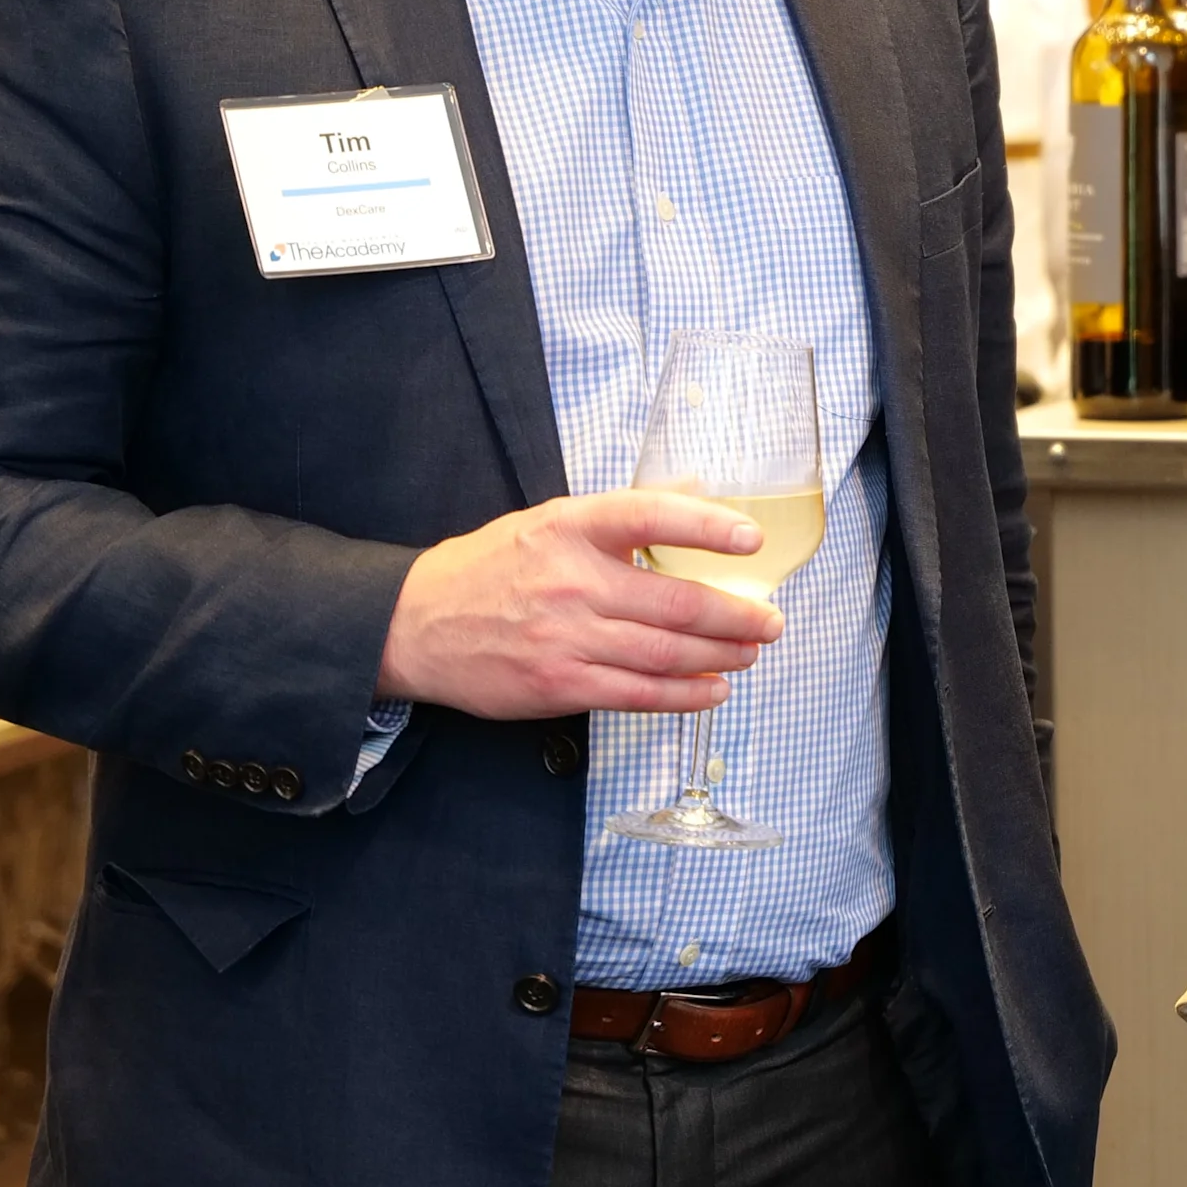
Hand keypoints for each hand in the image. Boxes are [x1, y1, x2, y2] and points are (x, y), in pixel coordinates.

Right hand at [376, 491, 786, 718]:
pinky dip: (684, 694)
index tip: (752, 540)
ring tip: (751, 652)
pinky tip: (713, 689)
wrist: (415, 624)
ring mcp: (565, 637)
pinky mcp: (558, 684)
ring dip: (720, 656)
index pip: (651, 516)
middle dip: (736, 615)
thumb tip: (702, 491)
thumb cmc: (493, 568)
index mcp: (570, 526)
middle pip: (675, 602)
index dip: (709, 526)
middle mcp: (571, 580)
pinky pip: (637, 693)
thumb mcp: (550, 520)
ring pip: (664, 653)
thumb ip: (624, 512)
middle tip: (771, 620)